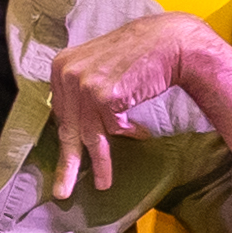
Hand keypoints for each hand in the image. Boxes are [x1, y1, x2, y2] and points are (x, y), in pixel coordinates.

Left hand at [42, 14, 204, 193]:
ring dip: (100, 162)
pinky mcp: (103, 95)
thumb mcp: (99, 64)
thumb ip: (83, 87)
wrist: (170, 41)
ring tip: (103, 184)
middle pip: (67, 128)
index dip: (69, 137)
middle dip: (67, 163)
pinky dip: (128, 132)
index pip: (61, 112)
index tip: (67, 158)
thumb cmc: (140, 55)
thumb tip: (76, 120)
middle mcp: (66, 75)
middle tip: (62, 191)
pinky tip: (140, 132)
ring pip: (90, 135)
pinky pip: (114, 127)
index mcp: (61, 66)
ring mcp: (83, 85)